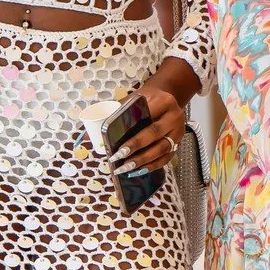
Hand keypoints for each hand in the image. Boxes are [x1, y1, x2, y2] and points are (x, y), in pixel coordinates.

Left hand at [108, 58, 198, 174]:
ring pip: (161, 149)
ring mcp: (178, 132)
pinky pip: (165, 159)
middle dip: (135, 148)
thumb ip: (118, 110)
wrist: (167, 101)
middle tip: (117, 157)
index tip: (117, 143)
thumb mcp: (134, 99)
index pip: (148, 117)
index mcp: (164, 101)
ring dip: (142, 160)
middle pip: (154, 134)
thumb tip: (92, 126)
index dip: (132, 131)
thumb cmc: (146, 101)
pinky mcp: (178, 144)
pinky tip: (137, 171)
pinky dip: (151, 166)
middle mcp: (175, 117)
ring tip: (125, 168)